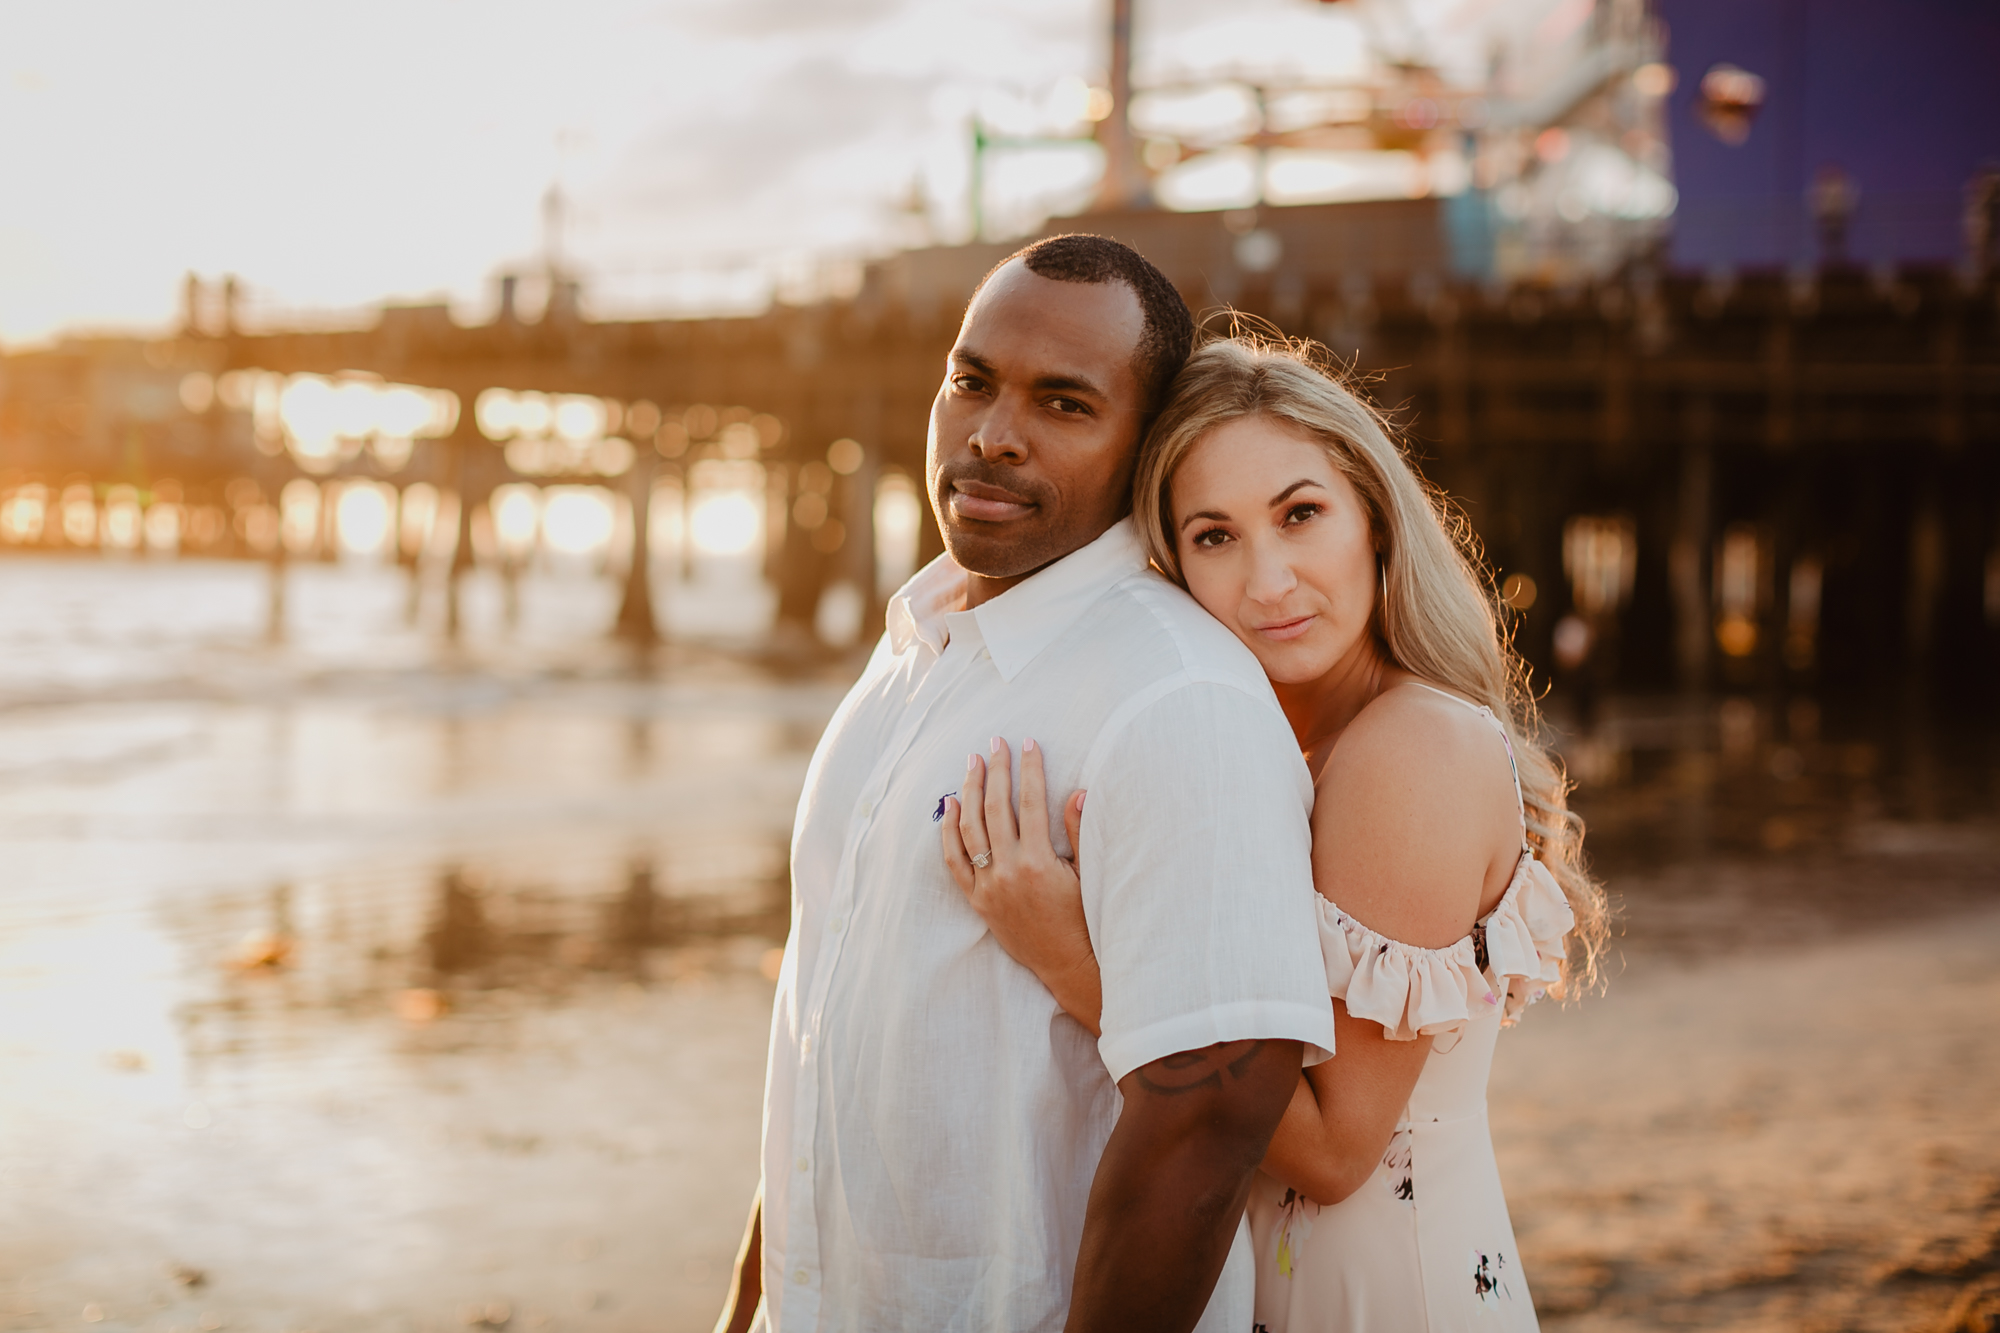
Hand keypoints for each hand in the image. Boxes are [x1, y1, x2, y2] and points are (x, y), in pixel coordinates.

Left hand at [942, 736, 1101, 1033]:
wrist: (1067, 965)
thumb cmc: (1083, 919)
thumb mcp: (1087, 874)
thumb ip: (1078, 833)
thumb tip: (1079, 792)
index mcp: (1038, 862)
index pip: (1030, 802)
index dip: (1029, 769)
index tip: (1028, 743)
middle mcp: (1008, 872)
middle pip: (996, 808)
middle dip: (996, 770)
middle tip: (996, 743)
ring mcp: (989, 887)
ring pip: (970, 829)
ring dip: (970, 791)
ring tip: (972, 763)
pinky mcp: (977, 901)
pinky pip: (954, 861)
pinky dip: (948, 831)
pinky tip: (950, 806)